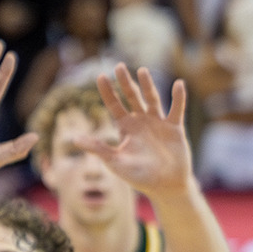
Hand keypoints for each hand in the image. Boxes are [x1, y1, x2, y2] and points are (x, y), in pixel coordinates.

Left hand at [77, 63, 193, 196]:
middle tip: (118, 66)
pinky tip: (178, 84)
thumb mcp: (114, 162)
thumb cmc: (138, 176)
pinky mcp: (175, 127)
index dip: (107, 92)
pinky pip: (177, 109)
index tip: (100, 76)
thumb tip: (74, 139)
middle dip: (125, 82)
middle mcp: (140, 121)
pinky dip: (178, 97)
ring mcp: (158, 122)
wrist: (164, 185)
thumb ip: (98, 148)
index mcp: (125, 128)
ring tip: (142, 70)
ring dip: (147, 85)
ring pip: (152, 99)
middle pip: (131, 97)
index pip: (114, 105)